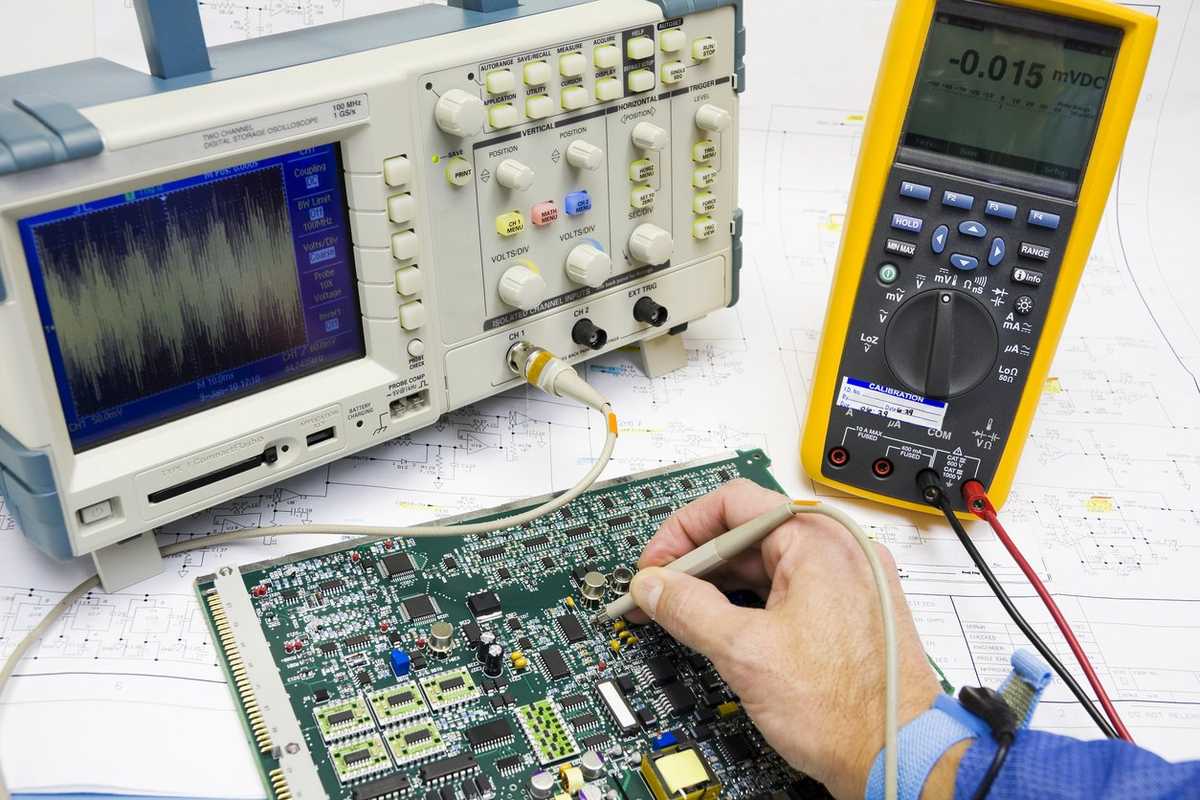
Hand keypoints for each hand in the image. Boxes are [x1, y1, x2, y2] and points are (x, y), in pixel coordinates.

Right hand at [629, 480, 941, 799]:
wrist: (897, 758)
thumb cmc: (846, 711)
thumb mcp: (745, 652)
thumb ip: (688, 609)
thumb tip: (653, 587)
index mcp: (819, 541)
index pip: (734, 502)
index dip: (683, 530)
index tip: (656, 564)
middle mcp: (840, 549)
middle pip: (748, 532)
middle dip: (696, 562)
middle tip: (659, 592)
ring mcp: (848, 580)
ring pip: (766, 563)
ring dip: (720, 584)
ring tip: (682, 613)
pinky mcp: (848, 610)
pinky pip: (788, 588)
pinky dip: (749, 602)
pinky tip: (722, 626)